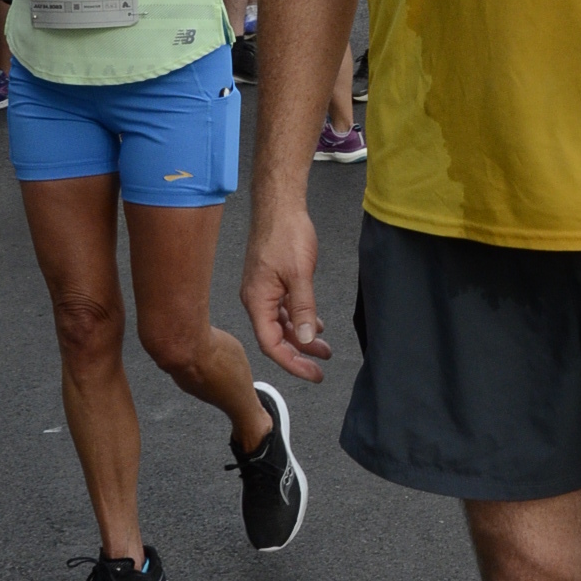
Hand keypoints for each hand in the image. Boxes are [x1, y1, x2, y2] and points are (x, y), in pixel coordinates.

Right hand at [241, 208, 332, 383]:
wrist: (280, 206)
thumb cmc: (284, 233)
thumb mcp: (300, 275)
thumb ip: (303, 309)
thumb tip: (305, 338)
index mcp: (257, 301)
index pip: (271, 344)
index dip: (292, 363)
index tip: (312, 373)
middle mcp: (256, 299)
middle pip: (276, 337)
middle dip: (300, 353)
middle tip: (321, 366)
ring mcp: (263, 290)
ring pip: (282, 324)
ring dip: (302, 337)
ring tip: (324, 348)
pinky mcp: (272, 281)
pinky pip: (284, 309)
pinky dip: (299, 319)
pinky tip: (315, 324)